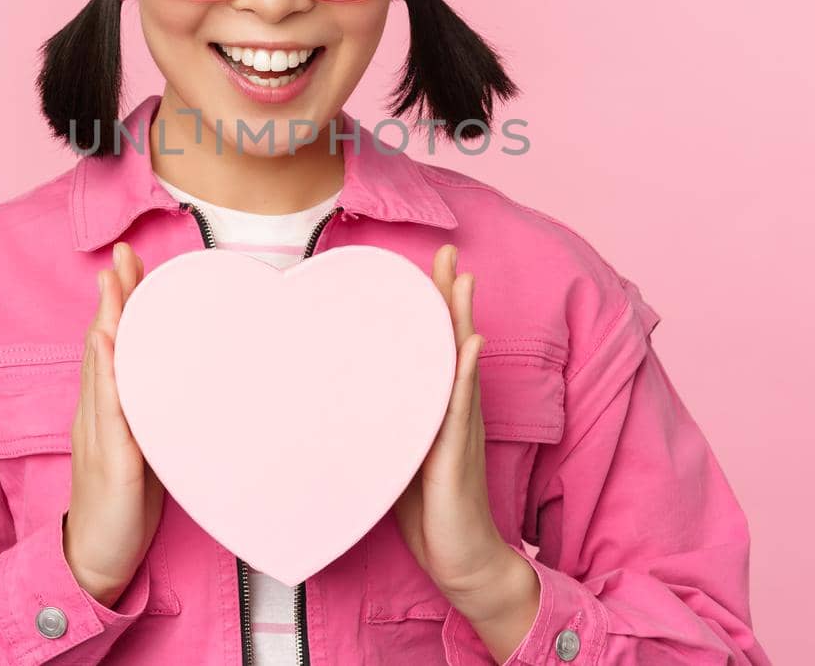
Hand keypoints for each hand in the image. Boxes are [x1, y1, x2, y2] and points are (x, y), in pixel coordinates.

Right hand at [63, 242, 165, 607]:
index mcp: (108, 409)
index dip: (120, 303)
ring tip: (113, 286)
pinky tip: (109, 352)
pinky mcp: (112, 463)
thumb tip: (184, 380)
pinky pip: (109, 416)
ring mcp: (100, 436)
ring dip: (108, 326)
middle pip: (104, 346)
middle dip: (113, 298)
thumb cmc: (125, 505)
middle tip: (122, 255)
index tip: (130, 263)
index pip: (114, 346)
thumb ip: (155, 412)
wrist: (96, 560)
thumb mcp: (146, 448)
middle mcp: (97, 414)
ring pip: (102, 371)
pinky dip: (108, 380)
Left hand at [390, 244, 513, 601]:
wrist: (462, 562)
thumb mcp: (396, 456)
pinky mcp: (457, 456)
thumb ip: (383, 423)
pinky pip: (461, 409)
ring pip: (461, 364)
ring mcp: (459, 432)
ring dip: (462, 320)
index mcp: (437, 410)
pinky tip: (471, 343)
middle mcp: (454, 412)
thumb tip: (344, 397)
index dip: (433, 308)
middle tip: (449, 252)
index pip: (435, 349)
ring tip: (463, 280)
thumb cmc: (429, 511)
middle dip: (451, 296)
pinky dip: (466, 373)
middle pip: (454, 342)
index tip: (427, 266)